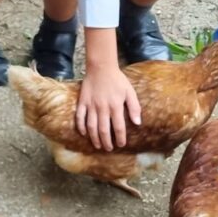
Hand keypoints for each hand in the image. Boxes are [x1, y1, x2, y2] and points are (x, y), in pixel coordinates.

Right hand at [76, 29, 142, 150]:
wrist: (101, 67)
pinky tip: (84, 134)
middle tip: (109, 149)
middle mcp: (102, 108)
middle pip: (104, 130)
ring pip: (91, 126)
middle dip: (107, 142)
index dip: (120, 138)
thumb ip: (134, 107)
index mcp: (115, 106)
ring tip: (98, 145)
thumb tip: (137, 123)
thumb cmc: (117, 80)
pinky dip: (81, 127)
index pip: (119, 127)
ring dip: (94, 138)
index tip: (121, 144)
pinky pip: (80, 117)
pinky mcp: (82, 102)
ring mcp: (91, 106)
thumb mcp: (130, 92)